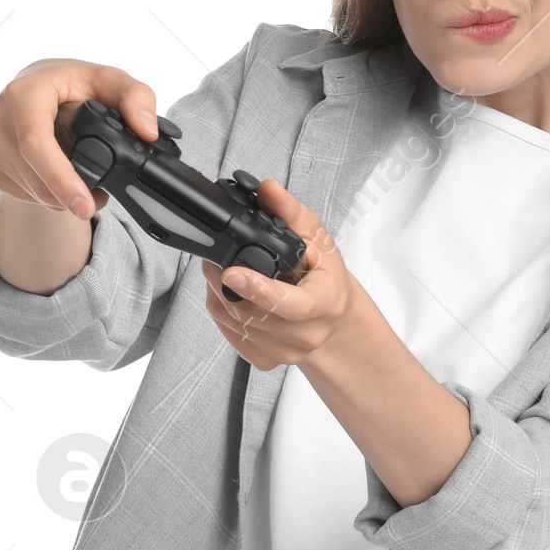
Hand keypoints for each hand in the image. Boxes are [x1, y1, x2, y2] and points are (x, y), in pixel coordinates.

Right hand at [0, 57, 157, 219]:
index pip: (36, 143)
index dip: (61, 177)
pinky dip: (46, 195)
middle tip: (98, 193)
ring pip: (31, 191)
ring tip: (80, 177)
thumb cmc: (73, 86)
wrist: (36, 92)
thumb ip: (137, 97)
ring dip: (61, 197)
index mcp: (24, 92)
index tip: (84, 204)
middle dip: (72, 193)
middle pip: (36, 176)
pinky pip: (21, 195)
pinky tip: (57, 174)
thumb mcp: (111, 81)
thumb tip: (147, 130)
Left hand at [202, 179, 358, 371]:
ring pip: (234, 321)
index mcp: (325, 304)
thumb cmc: (326, 279)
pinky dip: (222, 312)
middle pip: (251, 311)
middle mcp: (306, 334)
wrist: (333, 319)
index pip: (290, 304)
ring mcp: (285, 351)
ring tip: (226, 273)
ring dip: (219, 293)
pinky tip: (232, 295)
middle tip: (216, 259)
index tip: (231, 272)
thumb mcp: (318, 239)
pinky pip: (229, 334)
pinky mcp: (265, 360)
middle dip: (223, 280)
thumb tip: (268, 189)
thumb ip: (291, 212)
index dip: (259, 289)